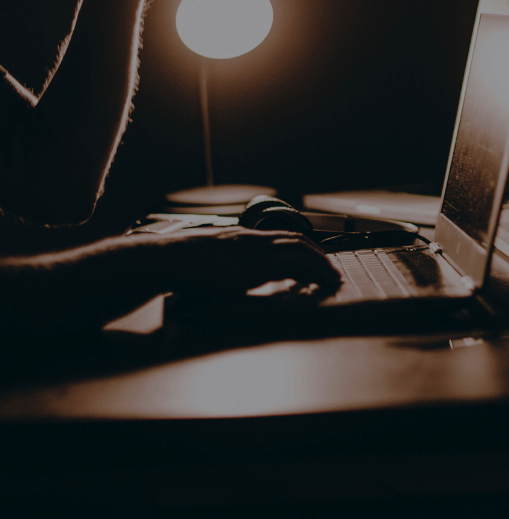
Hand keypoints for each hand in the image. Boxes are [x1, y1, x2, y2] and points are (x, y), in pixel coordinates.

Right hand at [147, 228, 341, 294]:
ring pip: (300, 251)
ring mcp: (256, 251)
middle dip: (317, 254)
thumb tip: (238, 278)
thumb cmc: (182, 266)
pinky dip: (312, 274)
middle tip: (330, 268)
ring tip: (332, 277)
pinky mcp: (256, 267)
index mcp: (244, 237)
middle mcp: (255, 239)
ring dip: (320, 264)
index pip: (282, 235)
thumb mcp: (211, 261)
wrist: (166, 259)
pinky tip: (320, 283)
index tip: (314, 255)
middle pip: (297, 240)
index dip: (302, 246)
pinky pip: (294, 268)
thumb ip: (229, 265)